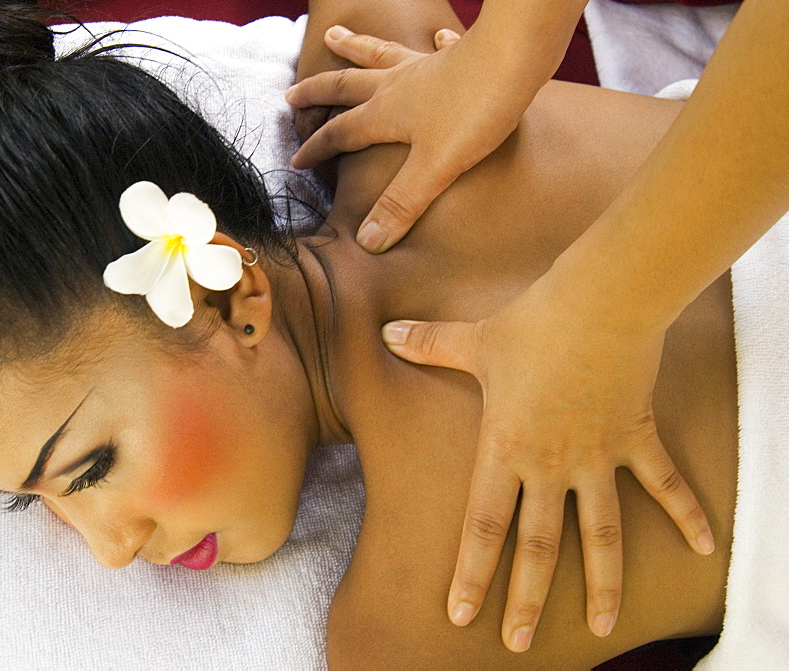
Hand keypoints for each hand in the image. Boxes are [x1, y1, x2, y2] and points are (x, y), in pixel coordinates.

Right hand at [285, 25, 543, 252]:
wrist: (516, 56)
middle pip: (346, 86)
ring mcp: (425, 68)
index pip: (340, 134)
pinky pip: (434, 48)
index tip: (296, 162)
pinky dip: (429, 44)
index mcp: (386, 113)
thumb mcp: (434, 167)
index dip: (317, 150)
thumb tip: (366, 242)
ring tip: (334, 37)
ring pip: (378, 56)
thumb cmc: (476, 111)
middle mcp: (397, 86)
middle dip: (317, 92)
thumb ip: (400, 204)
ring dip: (354, 48)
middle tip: (292, 94)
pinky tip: (435, 38)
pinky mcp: (456, 56)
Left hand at [381, 277, 713, 651]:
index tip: (462, 615)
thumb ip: (428, 344)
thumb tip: (384, 333)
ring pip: (602, 535)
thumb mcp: (473, 340)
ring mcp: (597, 457)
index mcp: (505, 448)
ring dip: (601, 583)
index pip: (483, 525)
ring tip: (601, 624)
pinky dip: (685, 514)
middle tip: (516, 643)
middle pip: (537, 546)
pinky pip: (663, 485)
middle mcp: (550, 464)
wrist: (599, 303)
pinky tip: (702, 548)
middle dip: (525, 598)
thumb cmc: (531, 323)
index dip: (472, 573)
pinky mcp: (635, 438)